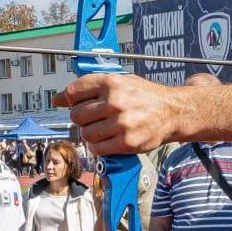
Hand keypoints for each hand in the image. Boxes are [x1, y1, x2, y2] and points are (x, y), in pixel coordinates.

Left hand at [57, 74, 176, 155]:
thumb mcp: (122, 81)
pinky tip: (109, 139)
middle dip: (82, 118)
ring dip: (91, 134)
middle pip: (76, 115)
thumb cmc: (146, 96)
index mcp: (112, 82)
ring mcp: (121, 123)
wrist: (173, 112)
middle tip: (95, 118)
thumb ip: (91, 87)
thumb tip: (58, 99)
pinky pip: (97, 148)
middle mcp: (115, 101)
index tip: (73, 103)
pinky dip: (99, 146)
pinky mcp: (126, 142)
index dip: (69, 100)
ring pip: (85, 133)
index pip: (74, 92)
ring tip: (104, 129)